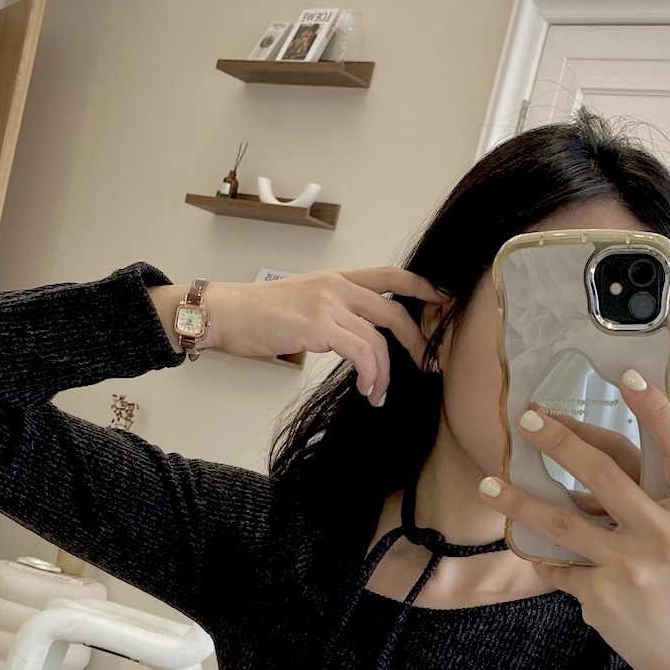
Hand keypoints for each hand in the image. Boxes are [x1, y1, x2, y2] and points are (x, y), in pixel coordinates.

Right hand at [156, 269, 440, 404]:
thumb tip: (357, 338)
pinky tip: (367, 391)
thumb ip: (335, 313)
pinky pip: (361, 352)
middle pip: (396, 309)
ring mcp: (329, 304)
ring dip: (386, 372)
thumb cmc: (258, 315)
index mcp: (337, 279)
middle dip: (418, 340)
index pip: (392, 275)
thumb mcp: (304, 303)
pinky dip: (371, 375)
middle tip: (427, 365)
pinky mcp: (319, 326)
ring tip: (379, 394)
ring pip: (379, 338)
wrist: (224, 312)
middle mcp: (338, 286)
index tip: (444, 303)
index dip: (423, 287)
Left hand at [480, 379, 669, 669]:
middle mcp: (664, 534)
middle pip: (605, 474)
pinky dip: (546, 559)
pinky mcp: (602, 595)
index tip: (626, 376)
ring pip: (562, 522)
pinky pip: (559, 566)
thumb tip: (594, 455)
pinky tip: (533, 552)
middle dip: (560, 441)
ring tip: (489, 486)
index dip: (656, 408)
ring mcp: (631, 566)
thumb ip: (658, 497)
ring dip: (519, 501)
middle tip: (528, 420)